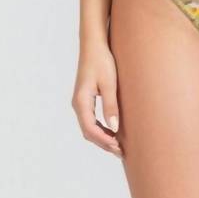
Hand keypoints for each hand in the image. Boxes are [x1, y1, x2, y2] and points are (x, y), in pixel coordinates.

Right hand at [72, 38, 121, 156]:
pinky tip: (113, 133)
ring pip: (88, 127)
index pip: (90, 128)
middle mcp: (77, 104)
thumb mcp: (109, 84)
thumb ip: (111, 106)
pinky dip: (100, 130)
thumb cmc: (102, 61)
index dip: (104, 141)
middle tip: (121, 151)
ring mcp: (80, 102)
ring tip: (118, 146)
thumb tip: (114, 128)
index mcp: (81, 101)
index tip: (118, 147)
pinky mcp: (85, 99)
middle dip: (103, 143)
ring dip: (102, 138)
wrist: (94, 45)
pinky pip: (91, 120)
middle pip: (88, 132)